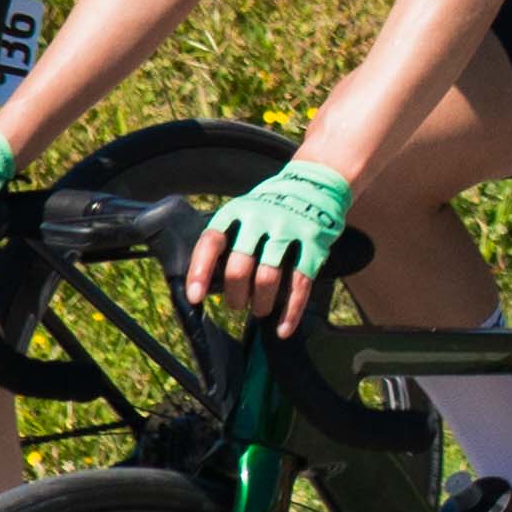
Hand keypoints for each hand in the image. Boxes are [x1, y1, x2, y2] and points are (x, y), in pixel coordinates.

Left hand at [186, 154, 356, 325]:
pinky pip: (300, 285)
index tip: (195, 297)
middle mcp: (261, 218)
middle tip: (236, 305)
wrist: (317, 183)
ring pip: (267, 278)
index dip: (200, 271)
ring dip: (260, 303)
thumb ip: (230, 239)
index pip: (211, 242)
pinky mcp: (314, 244)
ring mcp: (289, 230)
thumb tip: (207, 283)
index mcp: (237, 211)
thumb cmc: (271, 206)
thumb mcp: (245, 210)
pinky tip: (283, 328)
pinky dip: (291, 311)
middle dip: (234, 295)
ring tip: (259, 310)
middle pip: (239, 267)